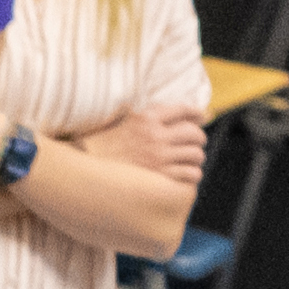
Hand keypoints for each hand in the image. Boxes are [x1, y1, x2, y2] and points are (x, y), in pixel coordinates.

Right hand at [75, 106, 210, 191]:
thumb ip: (149, 115)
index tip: (201, 117)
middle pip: (194, 133)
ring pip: (196, 155)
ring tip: (189, 161)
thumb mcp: (125, 120)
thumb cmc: (104, 145)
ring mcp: (159, 158)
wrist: (86, 167)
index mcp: (146, 117)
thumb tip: (175, 114)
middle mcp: (155, 136)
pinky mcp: (160, 178)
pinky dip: (191, 175)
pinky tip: (184, 176)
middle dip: (197, 138)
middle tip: (194, 143)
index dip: (197, 113)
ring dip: (196, 158)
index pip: (183, 110)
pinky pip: (190, 175)